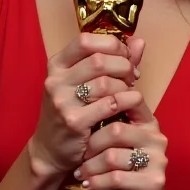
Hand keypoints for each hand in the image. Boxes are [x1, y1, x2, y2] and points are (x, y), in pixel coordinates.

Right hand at [28, 34, 144, 177]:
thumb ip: (113, 60)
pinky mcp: (73, 122)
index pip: (85, 40)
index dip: (111, 44)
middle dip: (123, 66)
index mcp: (57, 64)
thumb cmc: (73, 110)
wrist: (51, 149)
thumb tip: (139, 42)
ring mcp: (62, 101)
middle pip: (99, 60)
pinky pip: (109, 105)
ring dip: (125, 86)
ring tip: (128, 92)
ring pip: (105, 82)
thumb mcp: (84, 82)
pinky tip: (128, 105)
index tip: (125, 55)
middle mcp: (56, 80)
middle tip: (132, 76)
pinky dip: (125, 102)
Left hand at [75, 92, 167, 189]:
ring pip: (112, 155)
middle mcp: (156, 138)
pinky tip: (88, 184)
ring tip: (81, 172)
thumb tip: (83, 104)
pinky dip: (97, 181)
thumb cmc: (125, 173)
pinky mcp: (154, 182)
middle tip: (80, 154)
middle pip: (115, 130)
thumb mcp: (119, 146)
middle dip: (92, 144)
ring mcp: (158, 160)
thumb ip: (111, 125)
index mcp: (149, 124)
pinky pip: (116, 178)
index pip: (131, 100)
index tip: (85, 114)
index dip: (106, 103)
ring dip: (91, 166)